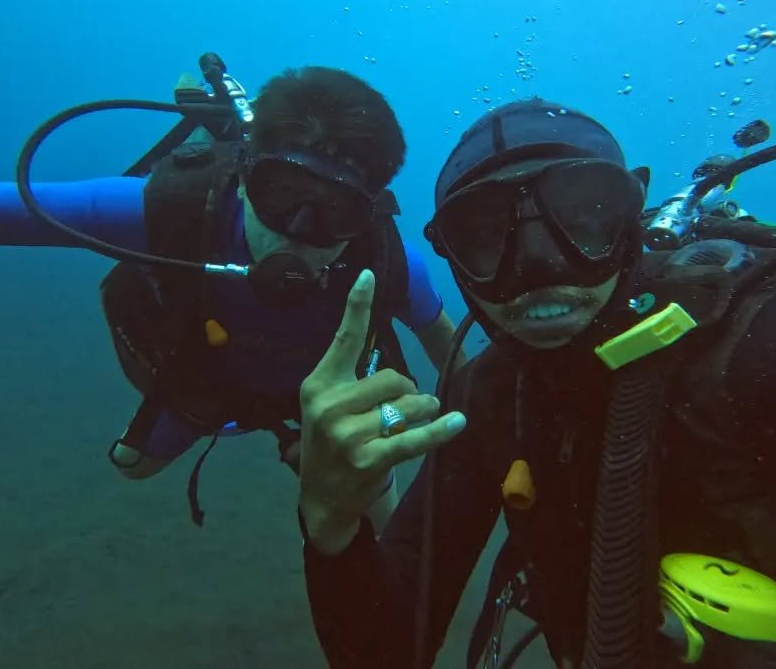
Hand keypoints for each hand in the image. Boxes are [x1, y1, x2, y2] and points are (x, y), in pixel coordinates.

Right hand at [298, 269, 466, 554]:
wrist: (322, 499)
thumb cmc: (332, 444)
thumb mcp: (328, 406)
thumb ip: (351, 379)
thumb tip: (396, 365)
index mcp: (318, 385)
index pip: (344, 339)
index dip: (358, 306)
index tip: (369, 275)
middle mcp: (329, 406)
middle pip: (392, 377)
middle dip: (408, 389)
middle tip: (406, 405)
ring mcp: (347, 434)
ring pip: (407, 404)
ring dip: (422, 409)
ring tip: (420, 417)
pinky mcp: (369, 459)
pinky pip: (415, 438)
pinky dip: (439, 431)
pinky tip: (456, 422)